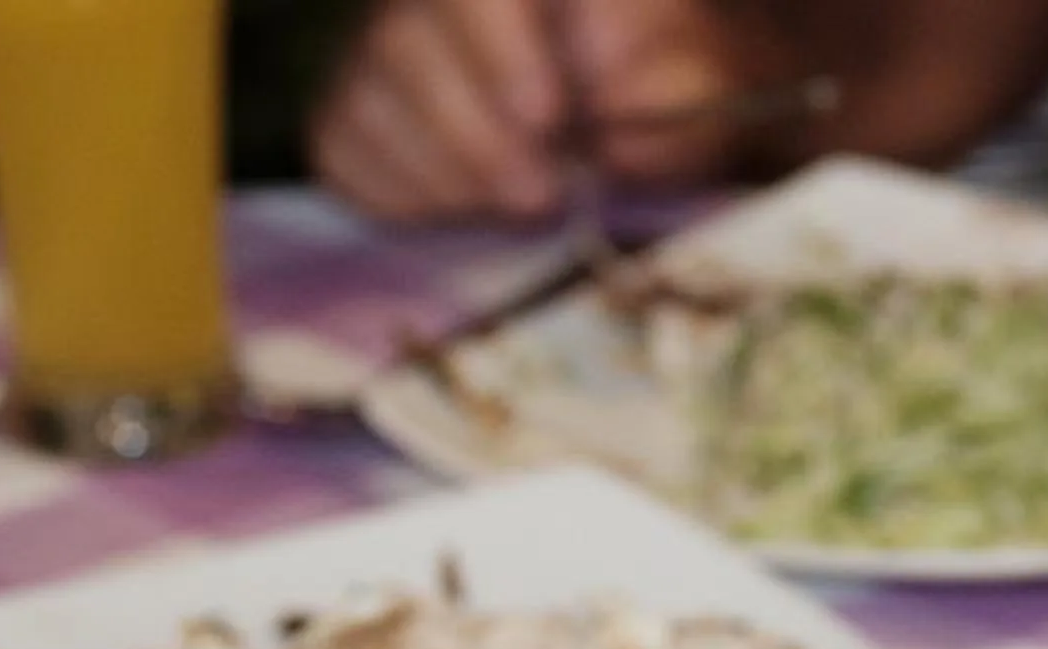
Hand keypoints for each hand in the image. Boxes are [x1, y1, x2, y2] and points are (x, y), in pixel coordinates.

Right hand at [310, 0, 745, 224]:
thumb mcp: (706, 79)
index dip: (494, 42)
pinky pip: (341, 147)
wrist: (655, 120)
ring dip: (442, 170)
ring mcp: (386, 46)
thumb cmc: (679, 86)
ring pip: (366, 96)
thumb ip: (673, 85)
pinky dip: (399, 192)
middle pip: (402, 39)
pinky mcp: (357, 111)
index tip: (546, 116)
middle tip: (538, 195)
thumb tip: (609, 121)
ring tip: (519, 205)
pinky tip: (462, 209)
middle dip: (471, 130)